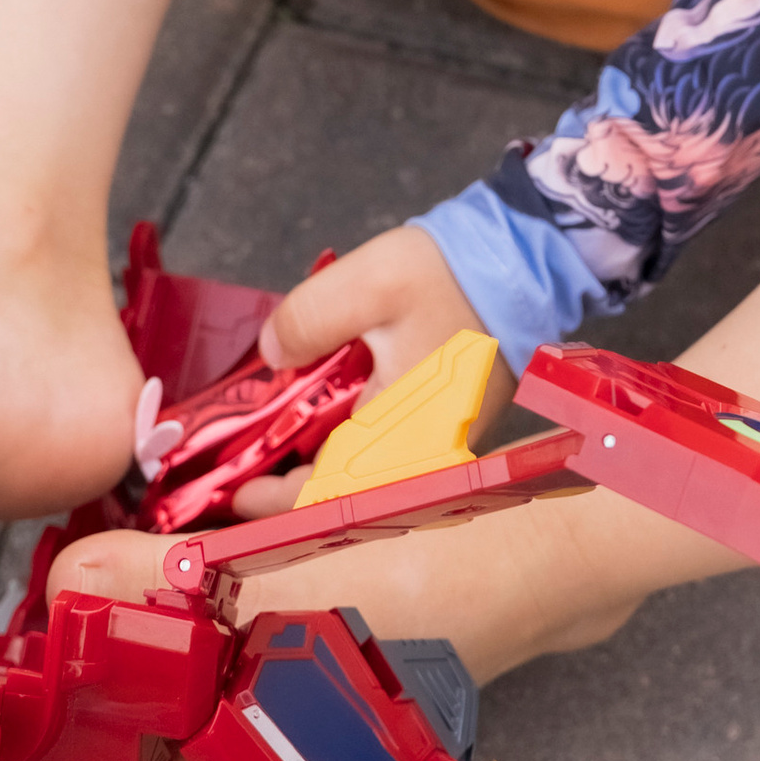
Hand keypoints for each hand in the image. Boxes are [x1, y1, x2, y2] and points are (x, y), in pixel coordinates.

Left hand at [228, 226, 512, 514]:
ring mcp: (441, 441)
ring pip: (367, 471)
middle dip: (292, 481)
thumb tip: (274, 355)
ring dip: (320, 459)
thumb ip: (307, 320)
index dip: (275, 501)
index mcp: (405, 436)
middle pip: (346, 491)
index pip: (330, 496)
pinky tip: (326, 410)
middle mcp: (426, 453)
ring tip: (277, 438)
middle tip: (245, 463)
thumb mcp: (367, 284)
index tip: (235, 491)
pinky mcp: (448, 423)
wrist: (524, 259)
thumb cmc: (454, 275)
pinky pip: (389, 447)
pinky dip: (351, 438)